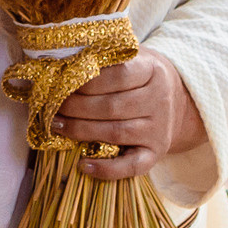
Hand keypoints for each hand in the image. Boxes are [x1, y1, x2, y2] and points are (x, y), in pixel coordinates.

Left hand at [56, 51, 206, 178]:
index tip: (62, 81)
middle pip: (112, 106)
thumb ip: (101, 59)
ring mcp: (159, 130)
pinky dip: (107, 169)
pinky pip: (133, 166)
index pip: (119, 75)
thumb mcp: (127, 58)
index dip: (87, 80)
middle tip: (51, 105)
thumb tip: (59, 64)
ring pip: (116, 133)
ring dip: (81, 130)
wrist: (176, 100)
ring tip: (55, 125)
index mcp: (152, 71)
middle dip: (75, 107)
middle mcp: (159, 101)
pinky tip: (83, 165)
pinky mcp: (156, 153)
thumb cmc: (137, 75)